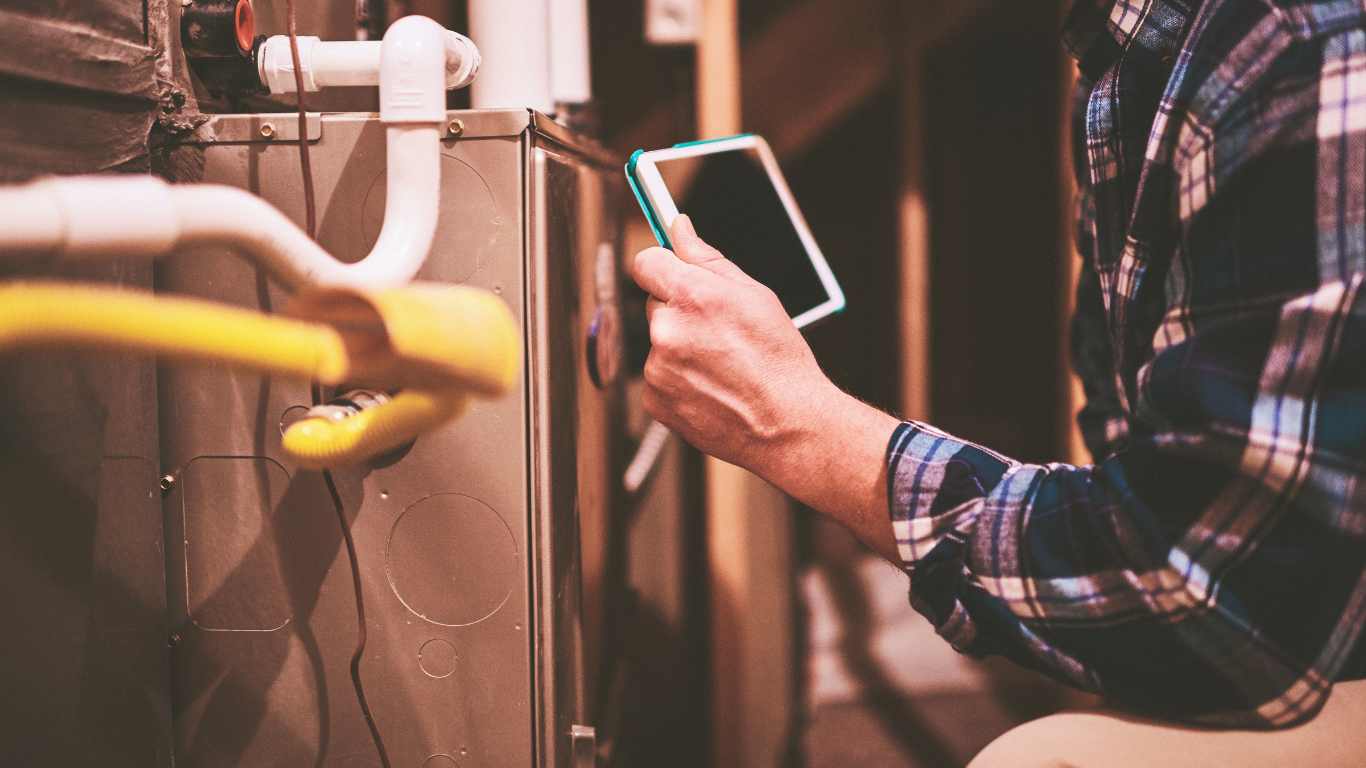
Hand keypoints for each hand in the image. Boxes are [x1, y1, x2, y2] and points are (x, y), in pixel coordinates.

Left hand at [631, 215, 901, 559]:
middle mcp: (668, 330)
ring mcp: (658, 368)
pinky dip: (678, 380)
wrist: (787, 425)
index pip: (646, 262)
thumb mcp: (755, 296)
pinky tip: (712, 385)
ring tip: (722, 364)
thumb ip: (707, 258)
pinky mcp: (655, 399)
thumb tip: (679, 228)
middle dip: (680, 310)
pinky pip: (659, 377)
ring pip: (658, 342)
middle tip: (719, 331)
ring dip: (680, 347)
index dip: (663, 267)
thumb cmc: (780, 362)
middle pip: (655, 303)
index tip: (673, 274)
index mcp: (692, 296)